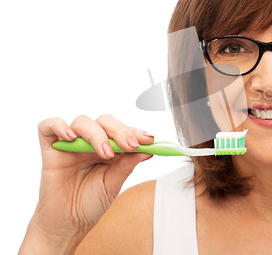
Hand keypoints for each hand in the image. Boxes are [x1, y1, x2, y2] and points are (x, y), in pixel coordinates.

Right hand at [20, 114, 153, 253]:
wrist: (67, 224)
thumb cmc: (90, 203)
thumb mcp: (113, 183)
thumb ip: (127, 164)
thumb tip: (147, 149)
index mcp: (109, 147)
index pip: (122, 131)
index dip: (135, 132)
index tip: (149, 140)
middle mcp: (90, 142)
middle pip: (105, 122)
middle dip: (120, 131)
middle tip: (131, 145)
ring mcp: (70, 143)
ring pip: (83, 122)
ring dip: (97, 134)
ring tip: (106, 153)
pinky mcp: (50, 148)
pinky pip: (48, 127)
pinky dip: (59, 126)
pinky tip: (71, 137)